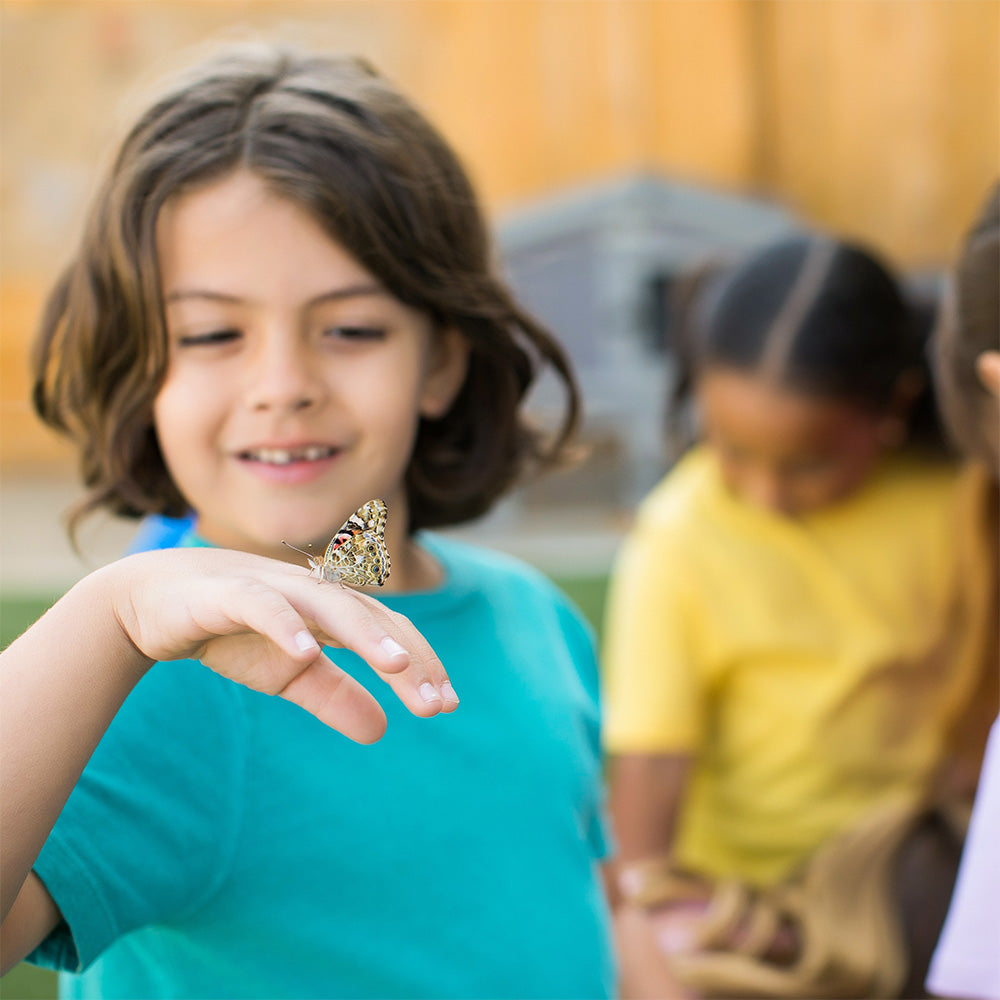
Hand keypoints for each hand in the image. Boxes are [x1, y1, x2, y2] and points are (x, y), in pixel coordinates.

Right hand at [106, 547, 456, 742]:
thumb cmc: (232, 632)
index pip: (389, 633)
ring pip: (329, 604)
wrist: (153, 603)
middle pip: (373, 619)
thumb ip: (334, 696)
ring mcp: (273, 586)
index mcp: (331, 611)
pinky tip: (305, 652)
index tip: (445, 705)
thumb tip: (382, 731)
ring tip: (398, 666)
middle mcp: (312, 592)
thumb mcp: (288, 675)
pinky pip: (262, 604)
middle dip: (409, 658)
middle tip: (437, 704)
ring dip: (366, 633)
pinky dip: (284, 625)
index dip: (421, 665)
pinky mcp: (227, 592)